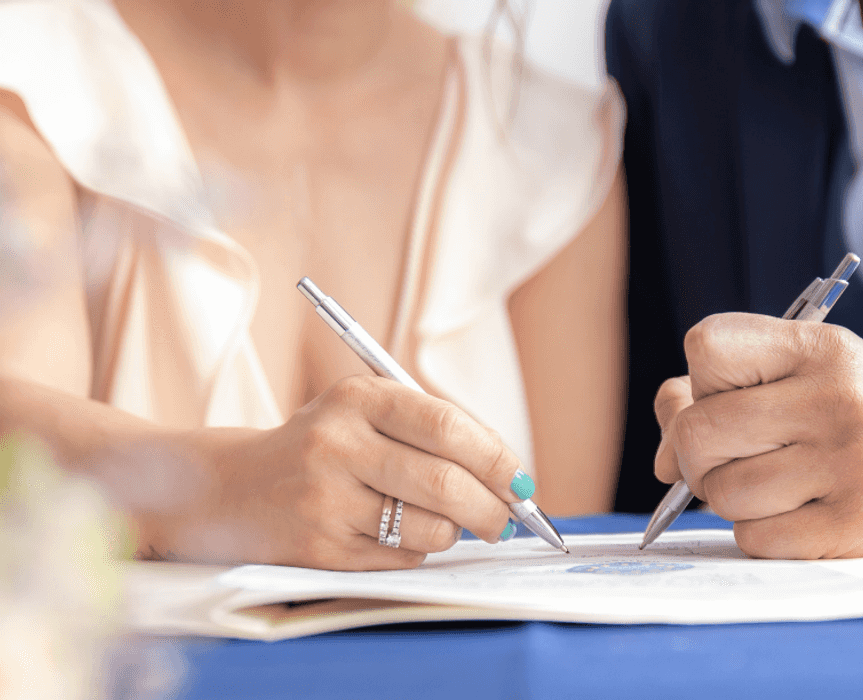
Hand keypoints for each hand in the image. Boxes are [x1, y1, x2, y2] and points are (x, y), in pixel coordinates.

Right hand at [139, 376, 525, 569]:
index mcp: (358, 398)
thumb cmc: (324, 446)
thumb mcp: (367, 412)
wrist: (234, 487)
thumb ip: (435, 433)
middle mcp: (337, 444)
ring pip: (431, 530)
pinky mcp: (319, 549)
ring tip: (444, 523)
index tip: (522, 481)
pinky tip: (398, 534)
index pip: (448, 427)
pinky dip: (418, 552)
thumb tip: (513, 479)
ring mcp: (325, 500)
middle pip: (447, 485)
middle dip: (493, 509)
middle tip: (506, 518)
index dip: (498, 458)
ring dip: (454, 533)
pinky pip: (401, 559)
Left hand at [653, 313, 862, 558]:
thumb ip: (721, 391)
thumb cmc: (861, 411)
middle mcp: (837, 401)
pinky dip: (759, 531)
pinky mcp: (858, 527)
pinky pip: (755, 538)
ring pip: (722, 491)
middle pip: (698, 430)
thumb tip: (662, 457)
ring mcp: (851, 466)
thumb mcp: (805, 370)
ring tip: (771, 485)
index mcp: (820, 349)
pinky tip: (795, 514)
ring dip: (729, 497)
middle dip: (697, 452)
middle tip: (730, 457)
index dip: (701, 380)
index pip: (706, 347)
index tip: (731, 396)